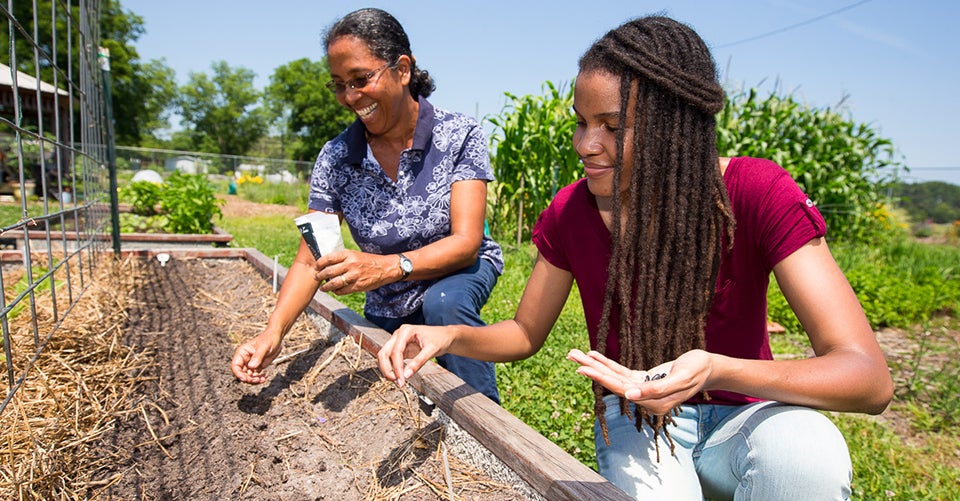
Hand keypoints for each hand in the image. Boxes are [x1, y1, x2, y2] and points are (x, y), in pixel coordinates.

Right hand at [230, 332, 282, 383]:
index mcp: (242, 352)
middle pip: (241, 373)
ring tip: (262, 379)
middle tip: (257, 380)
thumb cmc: (269, 339)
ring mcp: (250, 364)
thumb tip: (251, 367)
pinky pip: (255, 376)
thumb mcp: (264, 347)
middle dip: (248, 379)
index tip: (245, 379)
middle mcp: (244, 359)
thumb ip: (257, 356)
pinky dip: (259, 379)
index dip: (238, 374)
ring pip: (248, 376)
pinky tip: (265, 377)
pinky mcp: (257, 367)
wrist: (276, 338)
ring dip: (254, 380)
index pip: (235, 365)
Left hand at [315, 250, 392, 294]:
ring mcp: (354, 276)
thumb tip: (327, 263)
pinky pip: (342, 291)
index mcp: (349, 255)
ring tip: (323, 287)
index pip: (329, 258)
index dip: (319, 263)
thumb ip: (343, 258)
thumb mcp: (355, 254)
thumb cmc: (368, 261)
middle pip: (329, 271)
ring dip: (325, 286)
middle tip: (317, 277)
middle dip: (320, 276)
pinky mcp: (358, 286)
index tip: (316, 266)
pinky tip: (335, 290)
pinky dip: (336, 291)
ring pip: (333, 283)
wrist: (385, 268)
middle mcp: (351, 264)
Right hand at [377, 324, 454, 387]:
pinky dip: (392, 368)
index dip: (397, 367)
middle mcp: (398, 335)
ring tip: (398, 381)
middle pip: (384, 353)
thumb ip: (419, 362)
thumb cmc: (440, 339)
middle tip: (396, 382)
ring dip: (387, 369)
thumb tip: (406, 375)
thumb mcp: (432, 350)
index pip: (396, 351)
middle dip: (387, 369)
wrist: (444, 336)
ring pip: (384, 356)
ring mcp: (397, 341)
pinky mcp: (399, 349)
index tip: (401, 380)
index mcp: (406, 331)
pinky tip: (398, 377)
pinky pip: (390, 359)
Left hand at [567, 348, 712, 414]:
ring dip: (594, 365)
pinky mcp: (643, 380)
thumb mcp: (680, 378)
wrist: (709, 368)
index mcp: (652, 401)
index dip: (600, 377)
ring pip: (613, 377)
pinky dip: (607, 363)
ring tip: (575, 354)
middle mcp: (644, 398)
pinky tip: (593, 355)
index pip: (620, 388)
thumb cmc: (697, 371)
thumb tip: (629, 396)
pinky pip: (621, 371)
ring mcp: (642, 389)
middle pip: (611, 382)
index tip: (582, 367)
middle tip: (570, 356)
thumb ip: (656, 389)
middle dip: (590, 368)